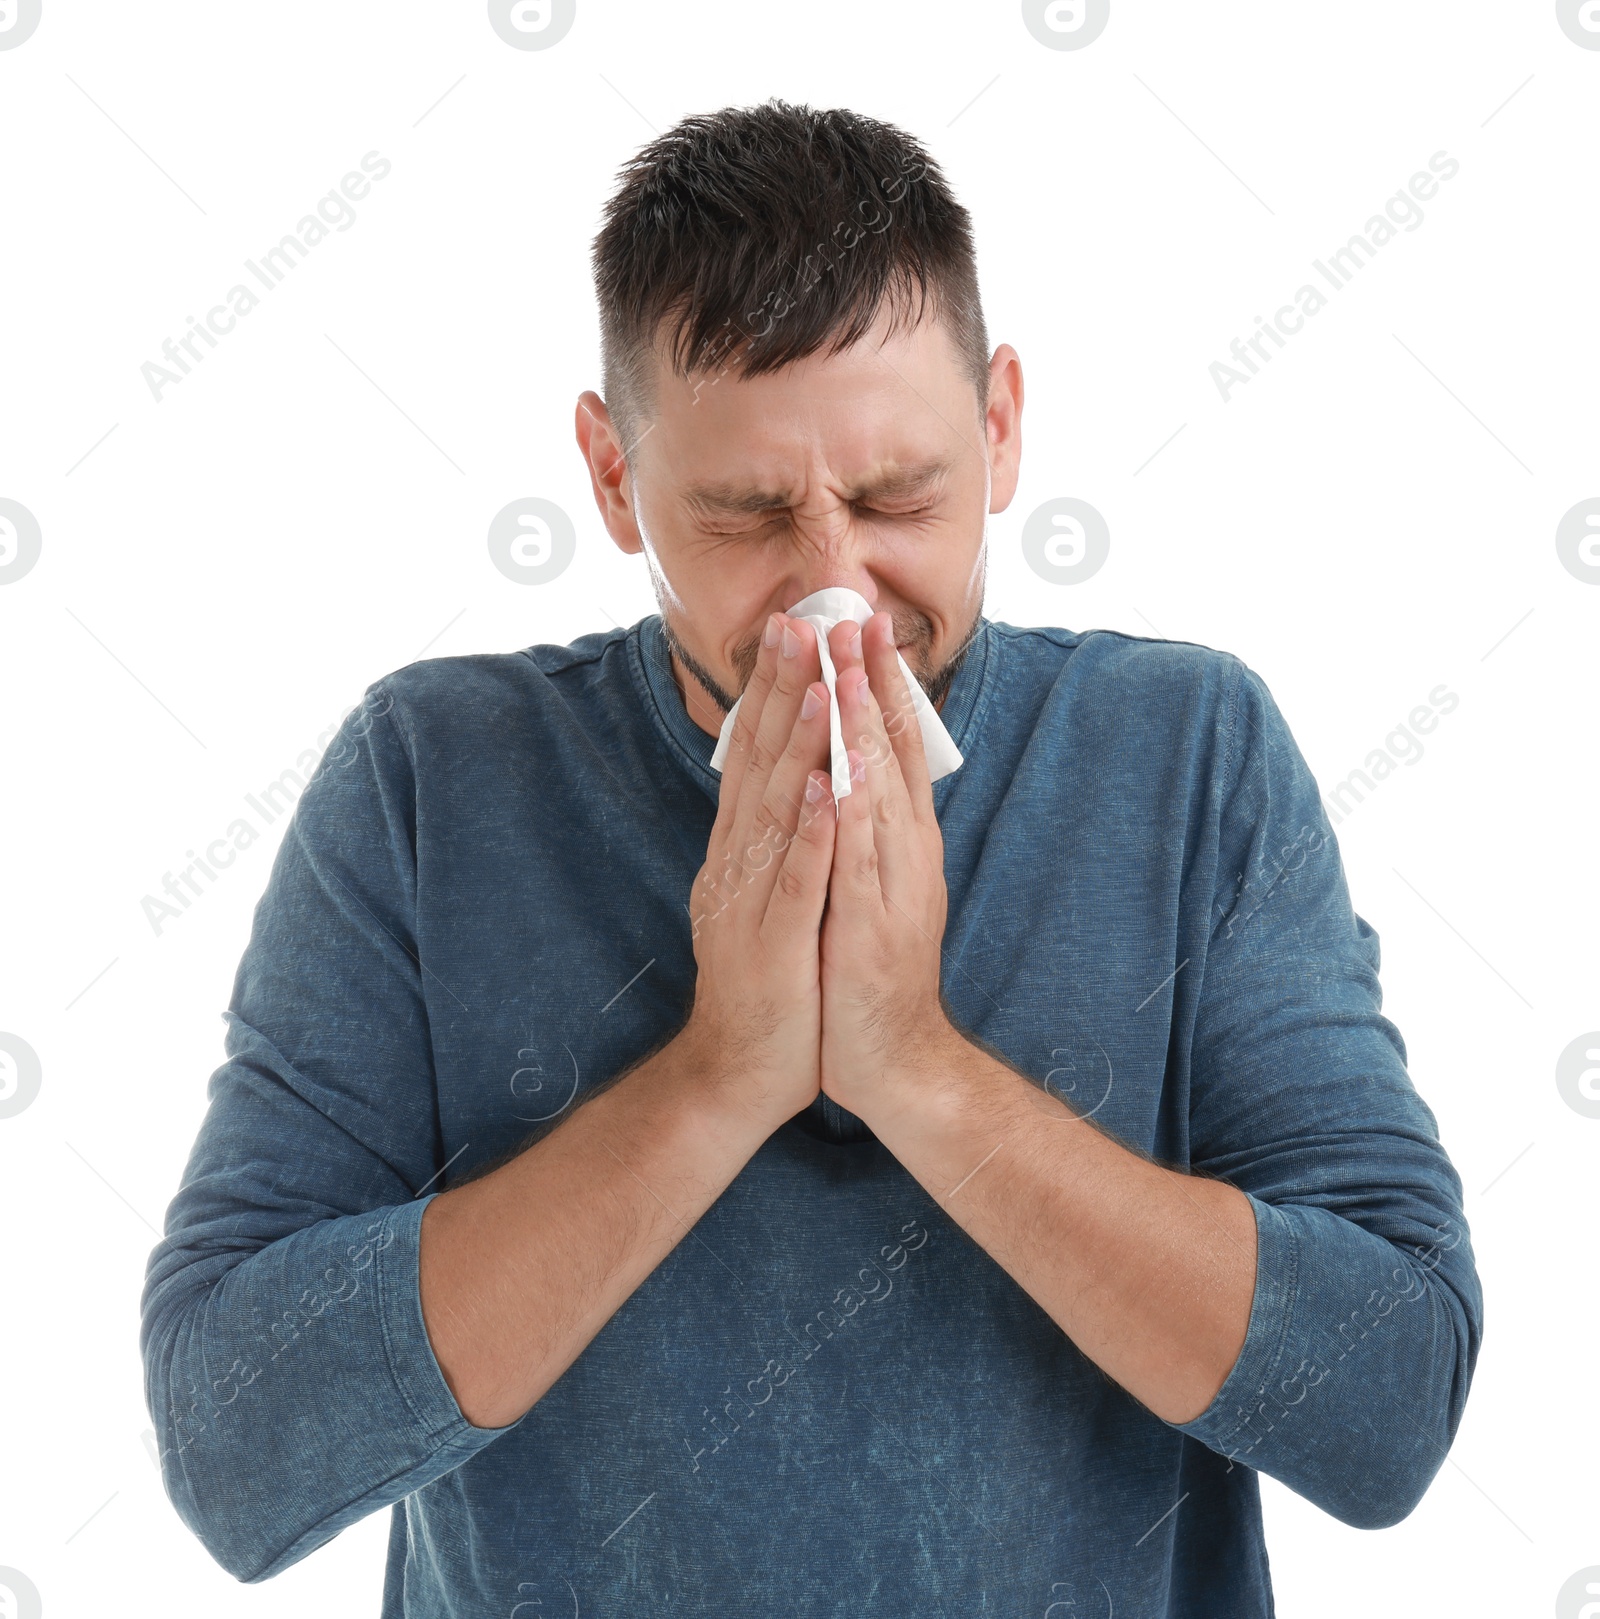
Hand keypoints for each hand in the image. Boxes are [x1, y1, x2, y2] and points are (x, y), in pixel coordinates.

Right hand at [684, 612, 837, 1132]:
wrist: (741, 1067)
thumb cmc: (769, 977)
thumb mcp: (766, 891)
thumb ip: (774, 833)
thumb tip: (793, 770)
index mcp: (740, 848)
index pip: (755, 754)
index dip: (772, 690)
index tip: (792, 628)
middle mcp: (737, 862)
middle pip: (757, 764)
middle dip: (779, 692)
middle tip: (796, 624)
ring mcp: (750, 900)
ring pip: (774, 810)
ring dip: (795, 745)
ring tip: (816, 684)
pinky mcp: (771, 943)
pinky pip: (792, 880)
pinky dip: (806, 833)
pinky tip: (821, 788)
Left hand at [818, 611, 954, 1120]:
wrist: (893, 1057)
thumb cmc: (872, 967)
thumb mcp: (870, 881)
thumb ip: (868, 825)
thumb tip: (853, 767)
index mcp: (899, 838)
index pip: (890, 747)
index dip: (878, 684)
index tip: (863, 624)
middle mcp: (903, 851)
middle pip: (890, 756)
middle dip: (873, 685)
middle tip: (859, 616)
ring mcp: (890, 887)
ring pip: (877, 795)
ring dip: (863, 732)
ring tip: (850, 670)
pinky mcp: (869, 928)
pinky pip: (857, 864)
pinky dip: (851, 818)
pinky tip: (841, 776)